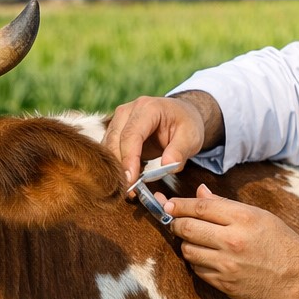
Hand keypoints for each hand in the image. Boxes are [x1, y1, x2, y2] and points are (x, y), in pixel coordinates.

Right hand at [103, 91, 223, 188]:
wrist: (182, 115)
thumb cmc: (187, 125)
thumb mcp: (191, 137)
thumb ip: (179, 151)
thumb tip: (166, 166)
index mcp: (148, 108)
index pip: (132, 134)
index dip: (129, 158)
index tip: (131, 180)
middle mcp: (128, 111)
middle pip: (114, 140)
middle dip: (119, 167)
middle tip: (127, 190)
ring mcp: (119, 120)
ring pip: (107, 146)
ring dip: (114, 168)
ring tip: (126, 188)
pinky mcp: (115, 131)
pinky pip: (109, 149)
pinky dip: (114, 165)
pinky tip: (124, 180)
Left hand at [164, 185, 298, 298]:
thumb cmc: (282, 243)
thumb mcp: (260, 216)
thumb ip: (226, 204)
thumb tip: (200, 192)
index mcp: (243, 218)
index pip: (200, 207)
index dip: (179, 204)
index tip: (169, 204)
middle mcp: (232, 241)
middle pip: (187, 228)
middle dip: (176, 223)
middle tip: (176, 222)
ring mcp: (227, 265)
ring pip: (188, 251)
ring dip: (187, 244)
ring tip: (195, 240)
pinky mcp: (224, 284)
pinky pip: (198, 270)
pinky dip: (198, 262)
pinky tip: (208, 258)